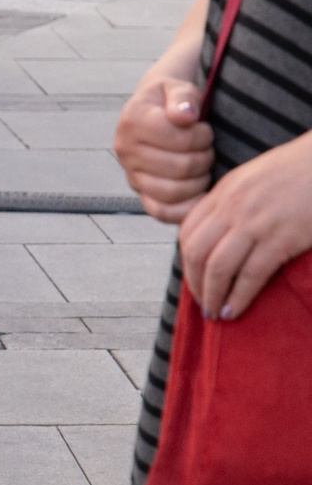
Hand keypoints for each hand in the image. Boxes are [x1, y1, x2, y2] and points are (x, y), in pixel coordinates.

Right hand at [114, 77, 213, 221]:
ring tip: (202, 165)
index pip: (178, 139)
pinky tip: (201, 193)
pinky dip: (185, 208)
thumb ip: (183, 97)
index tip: (205, 128)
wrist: (156, 110)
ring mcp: (131, 174)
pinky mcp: (140, 193)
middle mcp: (125, 149)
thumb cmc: (173, 100)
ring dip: (199, 180)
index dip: (203, 135)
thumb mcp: (178, 87)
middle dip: (204, 157)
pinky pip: (162, 212)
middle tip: (207, 148)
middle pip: (179, 167)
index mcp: (132, 120)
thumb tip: (186, 115)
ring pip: (173, 191)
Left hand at [178, 133, 311, 318]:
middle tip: (203, 304)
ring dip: (213, 295)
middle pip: (196, 253)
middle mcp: (232, 208)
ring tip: (217, 313)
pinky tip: (236, 309)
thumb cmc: (298, 171)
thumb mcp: (253, 179)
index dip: (186, 262)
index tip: (194, 279)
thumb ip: (231, 203)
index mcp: (223, 192)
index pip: (187, 233)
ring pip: (218, 267)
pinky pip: (251, 274)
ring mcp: (255, 224)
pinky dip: (239, 296)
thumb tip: (218, 234)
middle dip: (195, 284)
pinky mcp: (281, 239)